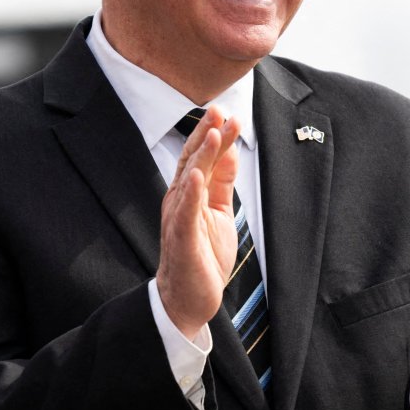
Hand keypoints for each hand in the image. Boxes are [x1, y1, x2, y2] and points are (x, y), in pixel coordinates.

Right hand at [157, 106, 239, 338]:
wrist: (189, 298)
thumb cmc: (202, 256)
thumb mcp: (219, 212)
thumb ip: (222, 183)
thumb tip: (231, 152)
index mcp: (187, 194)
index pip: (199, 156)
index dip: (211, 134)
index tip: (226, 112)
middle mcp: (178, 201)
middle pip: (192, 160)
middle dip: (206, 135)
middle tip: (220, 111)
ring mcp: (178, 218)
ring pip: (189, 181)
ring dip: (201, 155)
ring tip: (214, 133)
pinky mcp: (182, 238)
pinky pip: (185, 212)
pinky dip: (190, 192)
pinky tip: (196, 174)